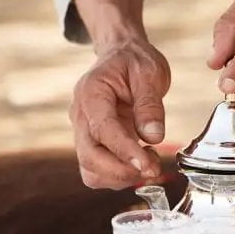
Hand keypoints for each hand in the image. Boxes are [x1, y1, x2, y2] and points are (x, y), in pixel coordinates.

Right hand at [71, 38, 170, 188]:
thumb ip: (150, 105)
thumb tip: (153, 137)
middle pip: (90, 158)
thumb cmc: (134, 62)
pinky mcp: (93, 144)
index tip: (148, 165)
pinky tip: (140, 160)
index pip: (103, 130)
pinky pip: (98, 171)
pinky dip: (119, 176)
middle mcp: (81, 115)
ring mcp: (84, 132)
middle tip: (154, 168)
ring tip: (149, 160)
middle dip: (123, 171)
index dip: (125, 151)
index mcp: (91, 93)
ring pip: (91, 170)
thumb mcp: (149, 73)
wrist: (122, 56)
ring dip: (121, 177)